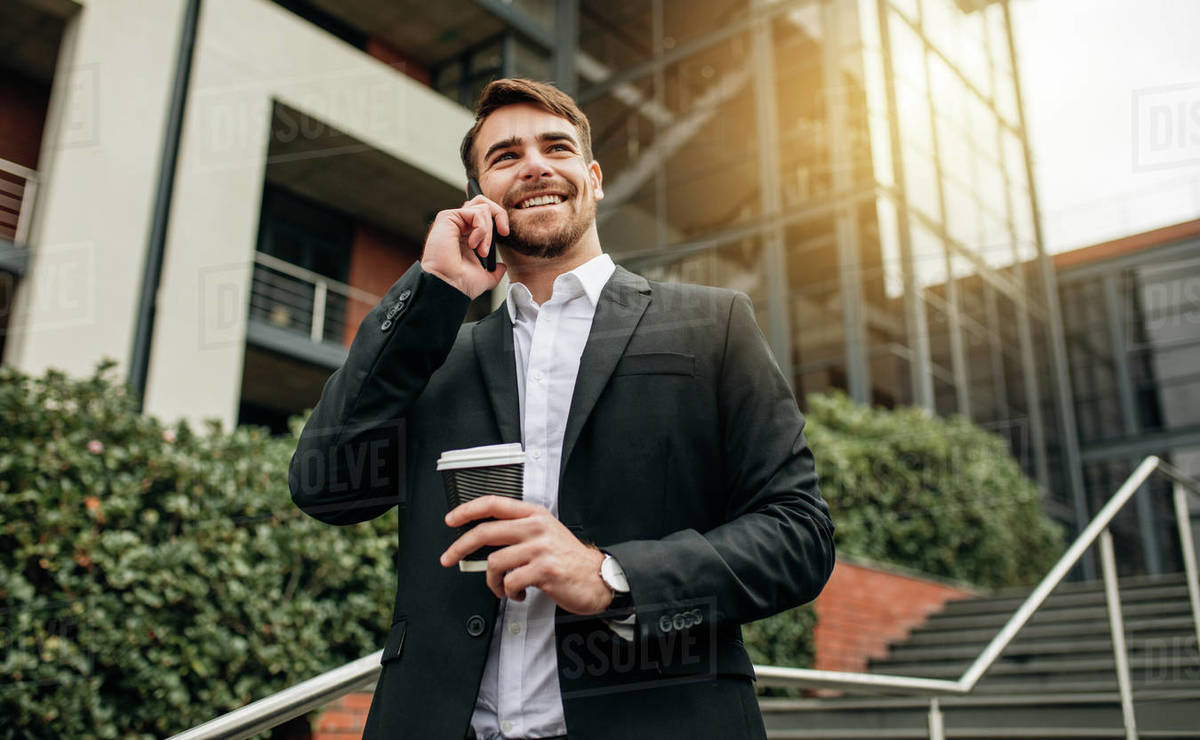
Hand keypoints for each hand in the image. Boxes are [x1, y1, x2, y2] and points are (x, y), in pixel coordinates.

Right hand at [420, 194, 509, 299]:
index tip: (505, 233)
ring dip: (488, 231)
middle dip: (499, 214)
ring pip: (482, 208)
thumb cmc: (460, 283)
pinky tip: (473, 245)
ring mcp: (452, 220)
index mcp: (465, 236)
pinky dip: (481, 229)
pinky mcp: (447, 217)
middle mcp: (458, 226)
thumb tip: (501, 267)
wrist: (449, 286)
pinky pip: (475, 212)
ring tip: (481, 250)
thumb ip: (494, 271)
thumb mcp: (485, 277)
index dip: (497, 216)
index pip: (482, 214)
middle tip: (503, 232)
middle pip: (483, 202)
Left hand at [440, 495, 613, 614]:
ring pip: (494, 562)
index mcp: (534, 515)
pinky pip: (510, 582)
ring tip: (503, 587)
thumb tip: (483, 540)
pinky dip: (508, 592)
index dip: (467, 509)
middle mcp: (536, 527)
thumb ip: (518, 531)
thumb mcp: (546, 533)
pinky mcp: (544, 570)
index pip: (494, 503)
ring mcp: (540, 548)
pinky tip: (518, 593)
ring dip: (492, 581)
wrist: (598, 577)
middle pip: (485, 532)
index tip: (451, 519)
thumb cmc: (568, 558)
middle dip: (460, 547)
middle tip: (448, 558)